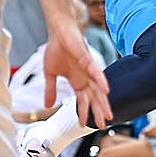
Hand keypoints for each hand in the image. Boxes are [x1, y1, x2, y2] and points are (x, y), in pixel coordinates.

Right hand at [43, 12, 110, 127]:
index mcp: (76, 81)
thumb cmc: (56, 49)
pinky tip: (106, 91)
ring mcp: (88, 69)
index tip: (83, 125)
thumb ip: (50, 90)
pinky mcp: (88, 60)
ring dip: (103, 102)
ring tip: (108, 115)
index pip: (82, 100)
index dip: (83, 112)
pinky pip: (96, 72)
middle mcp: (85, 77)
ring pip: (98, 89)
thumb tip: (47, 105)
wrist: (58, 31)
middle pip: (93, 98)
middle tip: (103, 125)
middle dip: (98, 112)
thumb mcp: (50, 73)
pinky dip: (101, 81)